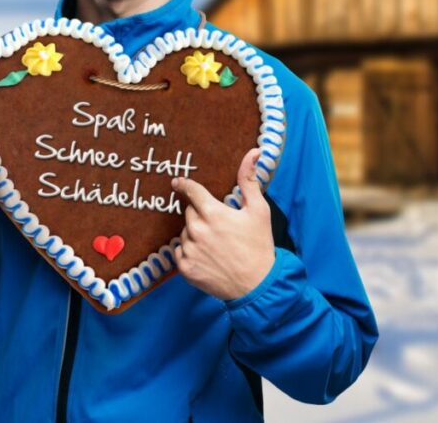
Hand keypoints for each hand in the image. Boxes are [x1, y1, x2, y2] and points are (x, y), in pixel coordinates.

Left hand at [171, 148, 275, 300]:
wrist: (257, 285)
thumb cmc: (259, 246)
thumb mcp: (259, 210)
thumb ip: (250, 180)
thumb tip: (253, 152)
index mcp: (213, 213)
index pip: (192, 191)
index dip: (184, 185)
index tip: (177, 182)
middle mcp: (197, 230)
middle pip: (189, 213)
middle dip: (201, 215)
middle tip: (219, 227)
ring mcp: (190, 250)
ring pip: (185, 233)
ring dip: (196, 235)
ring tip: (217, 246)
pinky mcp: (185, 268)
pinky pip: (180, 252)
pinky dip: (190, 253)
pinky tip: (208, 258)